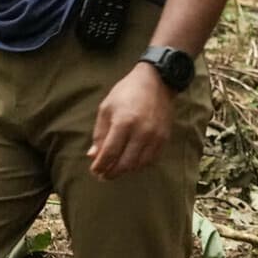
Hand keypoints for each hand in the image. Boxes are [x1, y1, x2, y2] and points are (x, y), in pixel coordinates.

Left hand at [88, 63, 173, 180]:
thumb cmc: (127, 93)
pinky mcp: (164, 138)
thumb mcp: (106, 108)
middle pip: (124, 163)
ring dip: (125, 170)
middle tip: (103, 175)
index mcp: (124, 122)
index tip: (94, 170)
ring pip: (138, 165)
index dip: (100, 166)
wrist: (156, 81)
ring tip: (115, 169)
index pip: (110, 153)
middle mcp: (141, 132)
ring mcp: (155, 136)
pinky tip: (131, 162)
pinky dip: (139, 165)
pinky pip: (151, 160)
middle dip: (111, 173)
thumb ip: (99, 133)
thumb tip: (93, 156)